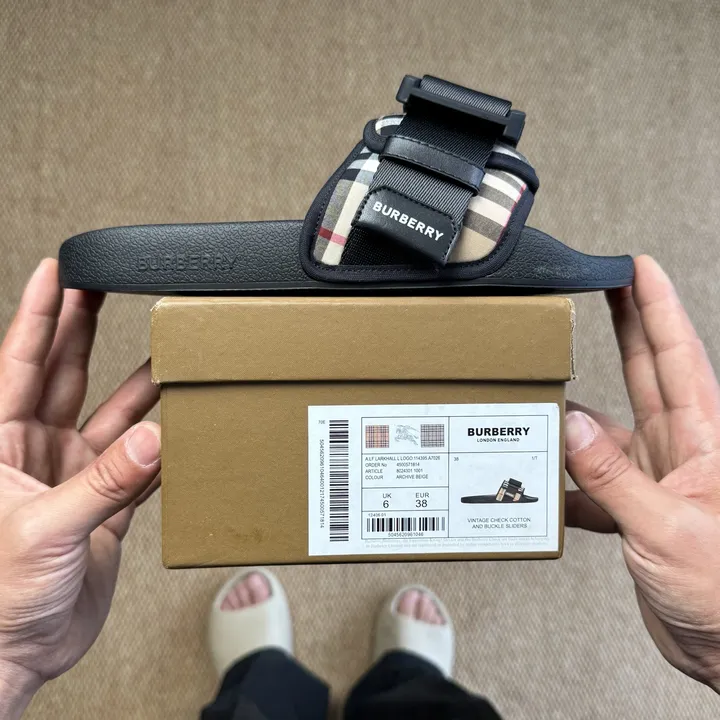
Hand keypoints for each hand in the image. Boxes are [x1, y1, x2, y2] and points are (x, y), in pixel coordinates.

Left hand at [0, 260, 159, 718]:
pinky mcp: (102, 505)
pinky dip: (160, 442)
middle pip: (64, 374)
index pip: (18, 362)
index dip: (38, 314)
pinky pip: (137, 461)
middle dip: (83, 328)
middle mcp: (35, 452)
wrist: (20, 652)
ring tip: (165, 351)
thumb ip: (103, 483)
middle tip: (104, 289)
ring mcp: (72, 477)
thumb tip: (151, 439)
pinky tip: (179, 423)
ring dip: (138, 386)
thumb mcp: (43, 531)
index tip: (57, 272)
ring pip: (109, 415)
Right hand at [565, 255, 719, 690]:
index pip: (676, 355)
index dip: (657, 307)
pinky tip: (543, 478)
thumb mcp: (665, 529)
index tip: (637, 268)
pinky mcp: (634, 508)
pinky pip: (591, 477)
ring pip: (608, 425)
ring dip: (577, 408)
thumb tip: (571, 424)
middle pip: (645, 371)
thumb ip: (611, 475)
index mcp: (704, 440)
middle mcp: (680, 450)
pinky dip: (565, 476)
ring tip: (543, 388)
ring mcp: (655, 477)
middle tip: (600, 288)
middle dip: (623, 324)